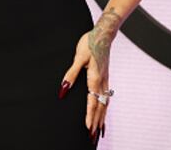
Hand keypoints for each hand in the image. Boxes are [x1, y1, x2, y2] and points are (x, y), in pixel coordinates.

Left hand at [60, 7, 121, 142]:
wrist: (104, 33)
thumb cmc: (89, 43)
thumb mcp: (78, 57)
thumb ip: (70, 74)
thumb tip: (63, 89)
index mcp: (95, 78)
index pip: (92, 101)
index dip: (90, 116)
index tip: (88, 128)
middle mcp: (102, 81)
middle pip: (100, 106)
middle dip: (97, 122)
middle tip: (93, 137)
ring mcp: (106, 80)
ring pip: (105, 103)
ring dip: (102, 117)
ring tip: (100, 131)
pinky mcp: (106, 77)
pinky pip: (107, 97)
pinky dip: (105, 108)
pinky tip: (104, 112)